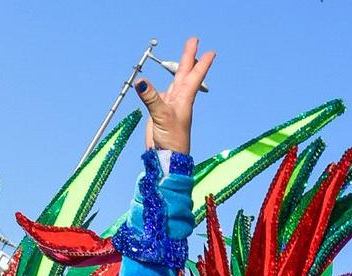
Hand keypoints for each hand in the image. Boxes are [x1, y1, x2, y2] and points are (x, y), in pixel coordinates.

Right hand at [136, 37, 213, 154]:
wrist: (167, 158)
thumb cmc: (172, 140)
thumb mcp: (162, 116)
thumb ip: (151, 98)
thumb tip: (140, 82)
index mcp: (184, 98)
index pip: (194, 75)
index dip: (201, 63)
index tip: (211, 51)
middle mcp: (179, 99)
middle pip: (185, 72)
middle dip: (189, 56)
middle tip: (194, 40)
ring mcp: (170, 105)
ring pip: (176, 81)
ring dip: (180, 68)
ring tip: (184, 56)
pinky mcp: (159, 112)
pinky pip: (160, 93)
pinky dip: (160, 85)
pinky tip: (162, 82)